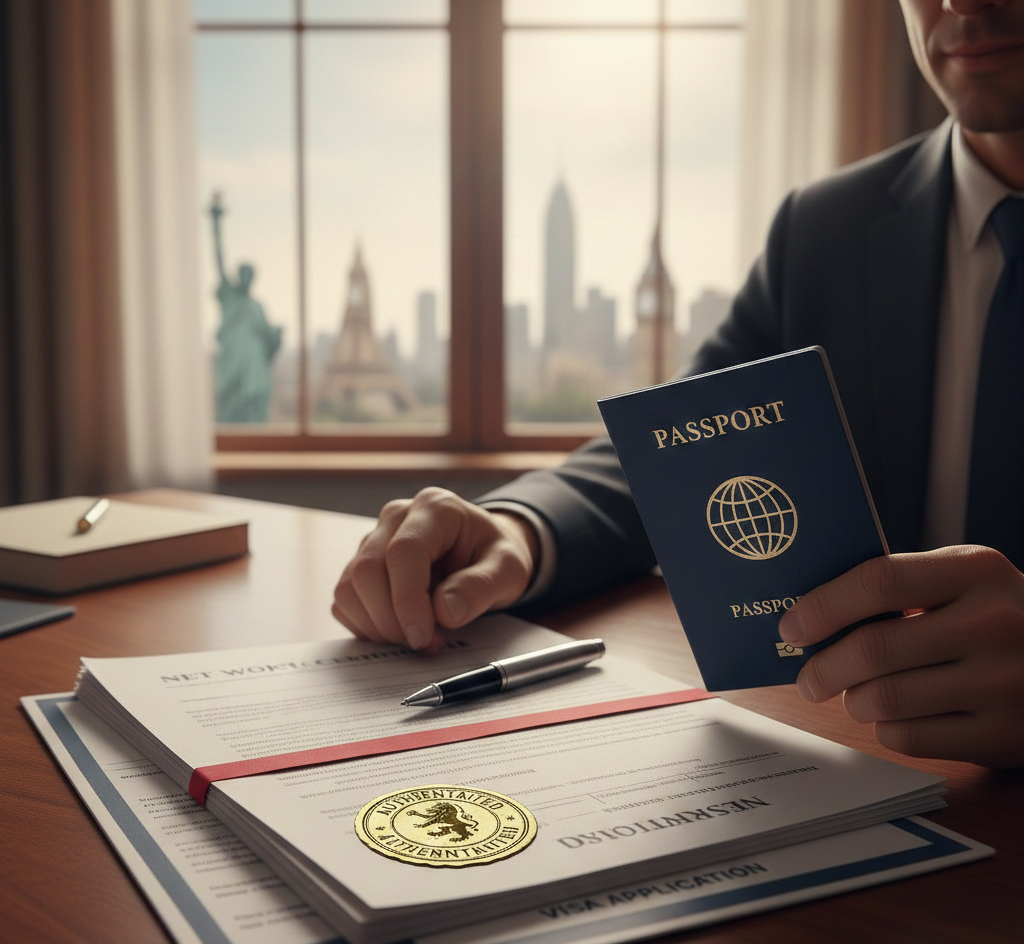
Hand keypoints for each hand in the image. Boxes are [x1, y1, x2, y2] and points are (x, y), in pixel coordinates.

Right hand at [332, 488, 538, 652]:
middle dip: (391, 619)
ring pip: (349, 587)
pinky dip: (367, 626)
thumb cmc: (495, 557)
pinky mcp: (360, 566)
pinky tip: (401, 630)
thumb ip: (481, 587)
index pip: (404, 551)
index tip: (423, 636)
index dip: (408, 599)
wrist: (485, 555)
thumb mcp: (509, 570)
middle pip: (367, 570)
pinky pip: (345, 601)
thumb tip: (445, 612)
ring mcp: (373, 540)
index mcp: (435, 508)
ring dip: (378, 626)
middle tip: (425, 643)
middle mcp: (397, 518)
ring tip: (418, 637)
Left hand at [778, 546, 1023, 767]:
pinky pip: (909, 738)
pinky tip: (895, 715)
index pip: (879, 581)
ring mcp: (1003, 683)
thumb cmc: (994, 617)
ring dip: (853, 700)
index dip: (823, 606)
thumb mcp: (962, 581)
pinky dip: (887, 728)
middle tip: (806, 677)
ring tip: (854, 694)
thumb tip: (809, 615)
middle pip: (873, 649)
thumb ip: (899, 587)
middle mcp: (995, 624)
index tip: (792, 626)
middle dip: (822, 667)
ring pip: (884, 699)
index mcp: (976, 571)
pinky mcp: (1002, 736)